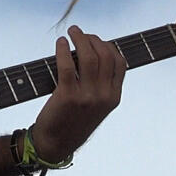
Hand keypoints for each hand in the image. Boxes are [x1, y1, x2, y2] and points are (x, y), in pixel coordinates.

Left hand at [30, 25, 125, 162]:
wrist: (55, 144)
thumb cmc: (73, 122)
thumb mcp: (96, 106)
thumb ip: (100, 85)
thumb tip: (93, 53)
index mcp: (114, 98)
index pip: (120, 63)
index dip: (109, 46)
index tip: (96, 41)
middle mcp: (104, 96)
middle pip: (105, 55)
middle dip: (93, 39)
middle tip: (80, 33)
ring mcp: (87, 96)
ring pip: (89, 57)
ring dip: (80, 38)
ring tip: (72, 32)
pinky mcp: (68, 96)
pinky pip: (68, 65)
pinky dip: (63, 50)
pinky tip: (60, 43)